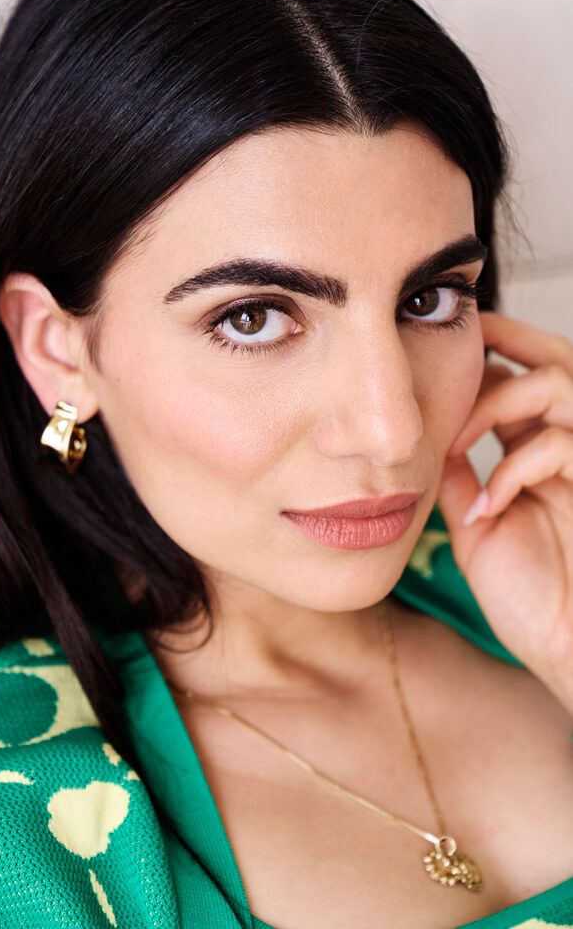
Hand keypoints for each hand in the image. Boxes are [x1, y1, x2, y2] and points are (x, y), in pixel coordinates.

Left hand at [436, 310, 572, 712]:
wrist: (568, 652)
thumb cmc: (532, 598)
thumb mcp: (480, 525)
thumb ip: (461, 477)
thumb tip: (428, 436)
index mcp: (541, 454)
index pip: (523, 378)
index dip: (489, 355)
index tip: (442, 346)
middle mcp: (572, 449)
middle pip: (558, 361)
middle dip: (512, 337)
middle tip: (464, 334)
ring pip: (561, 386)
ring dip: (501, 399)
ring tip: (458, 437)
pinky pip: (562, 446)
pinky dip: (516, 466)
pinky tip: (489, 505)